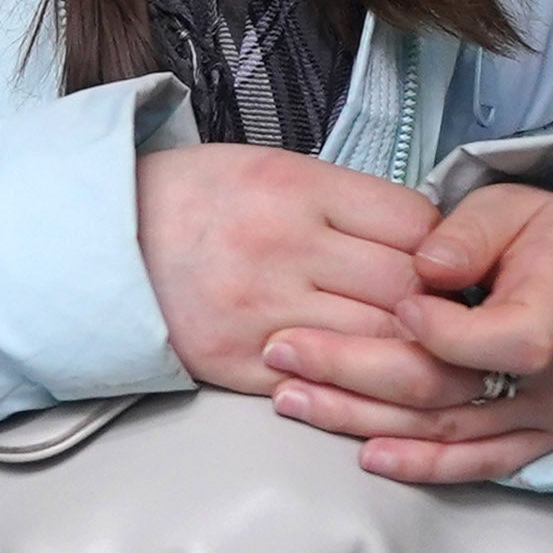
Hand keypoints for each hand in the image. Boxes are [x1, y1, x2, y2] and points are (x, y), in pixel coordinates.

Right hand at [136, 142, 436, 394]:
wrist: (98, 244)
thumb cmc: (193, 201)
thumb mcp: (271, 168)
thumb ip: (346, 202)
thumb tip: (427, 241)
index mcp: (294, 188)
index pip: (416, 223)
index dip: (446, 249)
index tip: (449, 263)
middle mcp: (282, 248)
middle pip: (407, 289)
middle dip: (440, 307)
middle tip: (454, 316)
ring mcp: (260, 310)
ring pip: (378, 344)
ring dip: (410, 352)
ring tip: (423, 350)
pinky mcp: (238, 362)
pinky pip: (327, 383)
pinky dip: (358, 384)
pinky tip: (369, 375)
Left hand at [257, 179, 552, 483]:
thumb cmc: (541, 237)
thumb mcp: (512, 208)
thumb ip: (471, 232)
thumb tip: (428, 266)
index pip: (506, 340)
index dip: (446, 331)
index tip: (399, 303)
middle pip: (451, 391)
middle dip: (357, 371)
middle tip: (285, 350)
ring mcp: (548, 420)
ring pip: (447, 431)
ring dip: (363, 419)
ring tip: (292, 397)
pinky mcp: (531, 444)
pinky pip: (473, 465)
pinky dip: (418, 464)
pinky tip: (364, 454)